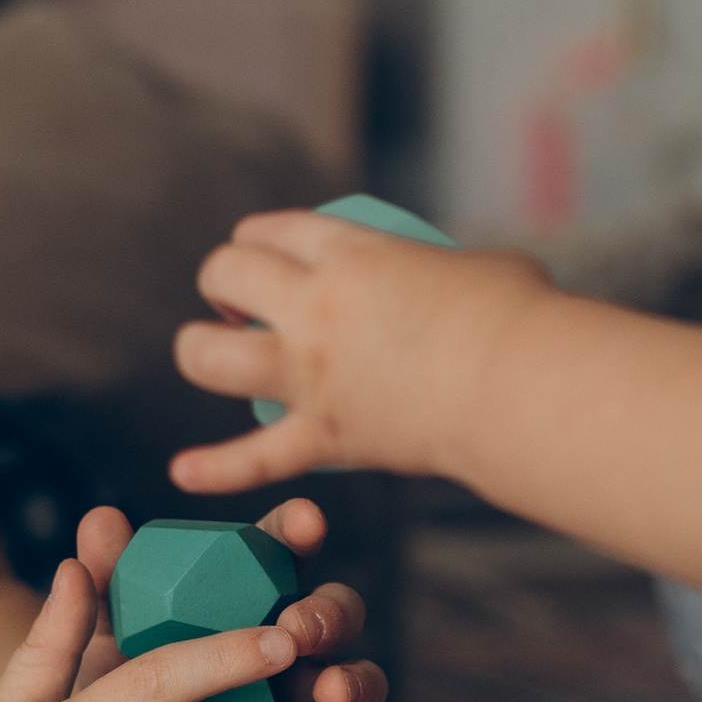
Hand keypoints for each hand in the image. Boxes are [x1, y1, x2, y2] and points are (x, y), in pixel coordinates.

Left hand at [64, 495, 388, 701]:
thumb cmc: (110, 701)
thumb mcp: (103, 647)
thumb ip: (110, 587)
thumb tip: (100, 520)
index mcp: (244, 600)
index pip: (278, 552)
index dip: (295, 531)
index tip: (302, 521)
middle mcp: (289, 648)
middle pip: (332, 615)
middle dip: (327, 614)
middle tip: (299, 625)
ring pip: (354, 686)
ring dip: (354, 684)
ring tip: (330, 695)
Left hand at [165, 209, 548, 499]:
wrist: (521, 387)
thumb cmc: (520, 319)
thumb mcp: (482, 267)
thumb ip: (453, 273)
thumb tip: (469, 287)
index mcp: (351, 253)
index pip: (273, 229)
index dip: (258, 238)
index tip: (267, 255)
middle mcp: (314, 307)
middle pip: (226, 273)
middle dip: (223, 282)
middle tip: (242, 304)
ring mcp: (312, 375)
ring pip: (209, 357)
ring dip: (199, 351)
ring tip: (214, 354)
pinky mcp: (326, 436)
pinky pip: (254, 457)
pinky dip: (215, 468)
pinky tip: (180, 472)